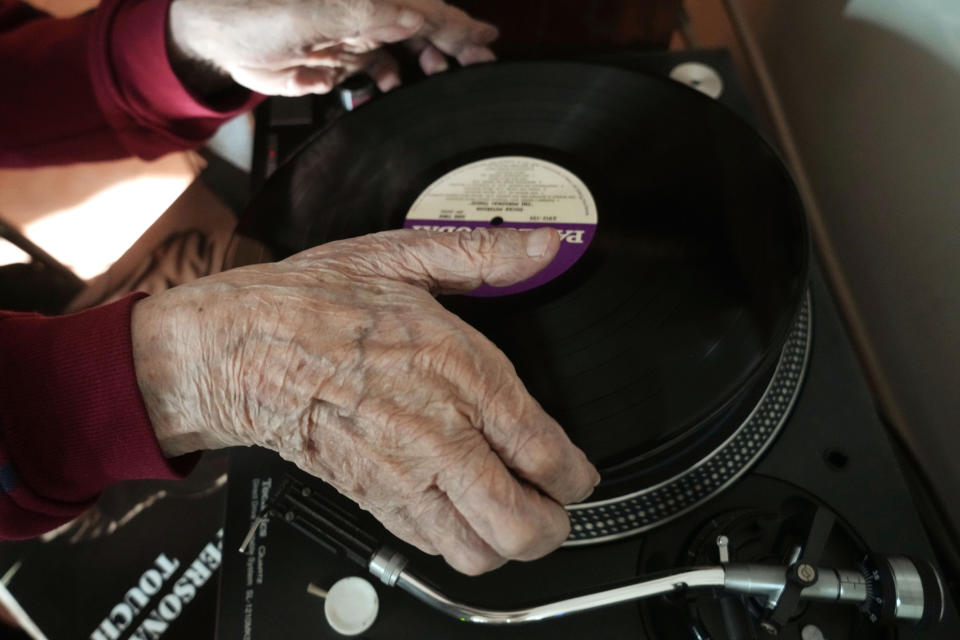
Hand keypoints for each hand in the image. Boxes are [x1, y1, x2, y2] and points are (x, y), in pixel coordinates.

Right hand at [132, 228, 599, 574]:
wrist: (237, 349)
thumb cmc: (311, 304)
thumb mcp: (400, 256)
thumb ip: (481, 258)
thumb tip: (542, 247)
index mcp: (460, 373)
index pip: (545, 452)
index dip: (576, 476)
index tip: (579, 475)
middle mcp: (439, 435)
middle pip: (522, 522)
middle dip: (555, 526)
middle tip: (559, 510)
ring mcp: (403, 476)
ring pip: (479, 551)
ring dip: (509, 545)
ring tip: (516, 522)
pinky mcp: (371, 498)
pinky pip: (430, 547)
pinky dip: (458, 544)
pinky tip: (462, 516)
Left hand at [167, 0, 498, 95]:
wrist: (215, 41)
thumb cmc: (252, 17)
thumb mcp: (311, 17)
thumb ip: (365, 17)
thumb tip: (413, 16)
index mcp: (365, 2)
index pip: (423, 10)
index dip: (458, 23)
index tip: (488, 37)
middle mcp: (364, 16)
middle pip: (422, 28)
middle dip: (453, 45)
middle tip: (478, 63)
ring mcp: (353, 37)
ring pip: (405, 50)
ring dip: (426, 65)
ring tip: (441, 78)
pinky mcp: (338, 60)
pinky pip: (374, 71)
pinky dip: (388, 81)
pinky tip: (390, 90)